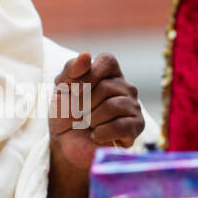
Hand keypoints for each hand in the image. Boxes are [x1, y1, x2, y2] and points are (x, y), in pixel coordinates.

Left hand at [49, 51, 143, 175]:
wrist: (66, 143)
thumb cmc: (65, 112)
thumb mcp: (62, 87)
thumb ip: (71, 69)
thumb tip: (86, 55)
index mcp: (110, 73)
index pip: (107, 61)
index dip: (88, 76)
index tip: (74, 91)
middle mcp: (125, 87)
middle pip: (106, 87)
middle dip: (84, 103)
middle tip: (79, 113)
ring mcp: (133, 107)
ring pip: (113, 106)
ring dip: (92, 119)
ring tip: (88, 125)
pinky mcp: (136, 127)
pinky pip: (121, 126)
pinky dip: (101, 133)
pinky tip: (95, 135)